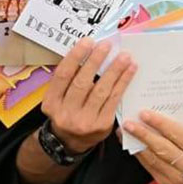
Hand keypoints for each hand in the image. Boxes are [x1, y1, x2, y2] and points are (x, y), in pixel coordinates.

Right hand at [40, 37, 135, 154]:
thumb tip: (90, 51)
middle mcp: (66, 113)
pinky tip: (130, 69)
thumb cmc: (68, 111)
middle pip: (82, 83)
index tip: (88, 41)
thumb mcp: (59, 98)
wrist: (71, 142)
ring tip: (124, 55)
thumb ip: (69, 79)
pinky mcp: (102, 125)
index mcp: (51, 103)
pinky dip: (123, 81)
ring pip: (101, 90)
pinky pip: (114, 99)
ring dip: (115, 70)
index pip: (63, 76)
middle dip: (96, 61)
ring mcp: (85, 121)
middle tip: (106, 45)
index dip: (75, 57)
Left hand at [124, 111, 182, 183]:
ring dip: (137, 145)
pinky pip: (151, 168)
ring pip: (153, 160)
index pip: (176, 135)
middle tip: (128, 123)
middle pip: (161, 148)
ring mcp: (177, 179)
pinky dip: (142, 156)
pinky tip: (134, 146)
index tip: (144, 113)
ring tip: (124, 133)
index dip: (159, 124)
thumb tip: (164, 112)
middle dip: (142, 135)